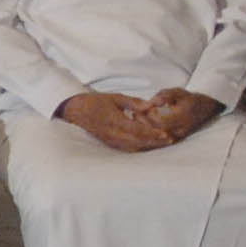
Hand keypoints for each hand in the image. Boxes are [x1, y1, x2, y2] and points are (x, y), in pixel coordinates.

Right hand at [58, 90, 174, 153]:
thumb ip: (133, 103)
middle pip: (138, 142)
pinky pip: (127, 148)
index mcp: (115, 121)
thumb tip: (150, 106)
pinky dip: (140, 147)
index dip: (153, 133)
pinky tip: (149, 145)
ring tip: (163, 143)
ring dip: (149, 146)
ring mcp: (111, 141)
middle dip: (155, 142)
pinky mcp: (109, 143)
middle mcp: (113, 134)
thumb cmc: (95, 102)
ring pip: (133, 147)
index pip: (138, 130)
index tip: (166, 134)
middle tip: (170, 140)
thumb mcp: (115, 98)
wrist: (75, 111)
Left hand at [142, 89, 223, 140]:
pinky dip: (148, 136)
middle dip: (144, 123)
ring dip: (144, 130)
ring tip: (135, 119)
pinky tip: (139, 128)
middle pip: (158, 132)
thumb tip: (152, 102)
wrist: (203, 109)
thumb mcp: (178, 92)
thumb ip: (164, 96)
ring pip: (157, 139)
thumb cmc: (188, 99)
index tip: (140, 108)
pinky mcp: (175, 141)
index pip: (162, 122)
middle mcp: (181, 130)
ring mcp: (178, 137)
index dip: (149, 116)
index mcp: (183, 117)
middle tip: (133, 114)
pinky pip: (159, 142)